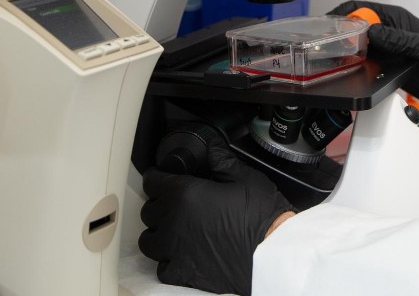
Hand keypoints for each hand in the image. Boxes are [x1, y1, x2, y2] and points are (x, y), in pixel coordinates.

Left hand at [140, 144, 293, 295]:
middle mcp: (174, 221)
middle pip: (148, 211)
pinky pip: (161, 267)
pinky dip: (167, 260)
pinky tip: (180, 253)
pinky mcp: (183, 272)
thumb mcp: (244, 177)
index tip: (161, 177)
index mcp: (186, 194)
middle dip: (158, 204)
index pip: (152, 182)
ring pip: (148, 240)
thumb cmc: (261, 216)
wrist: (270, 253)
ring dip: (157, 233)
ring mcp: (176, 249)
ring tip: (172, 229)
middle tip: (173, 203)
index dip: (157, 177)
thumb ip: (221, 158)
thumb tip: (211, 146)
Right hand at [328, 0, 418, 114]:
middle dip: (339, 33)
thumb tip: (373, 31)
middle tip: (324, 44)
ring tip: (330, 59)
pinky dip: (353, 65)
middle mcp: (388, 32)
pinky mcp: (386, 67)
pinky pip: (364, 63)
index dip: (344, 13)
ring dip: (344, 51)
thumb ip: (400, 39)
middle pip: (355, 26)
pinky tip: (344, 72)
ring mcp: (386, 50)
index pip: (363, 8)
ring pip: (357, 46)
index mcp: (397, 19)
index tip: (328, 24)